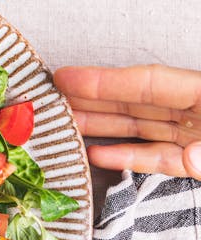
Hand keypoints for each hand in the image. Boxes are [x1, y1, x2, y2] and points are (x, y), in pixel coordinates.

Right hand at [53, 64, 200, 177]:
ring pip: (140, 127)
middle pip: (136, 101)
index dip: (105, 81)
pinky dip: (127, 156)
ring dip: (101, 126)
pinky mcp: (194, 160)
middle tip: (53, 96)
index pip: (149, 83)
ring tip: (66, 124)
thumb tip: (190, 156)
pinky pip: (157, 157)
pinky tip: (98, 154)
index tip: (66, 78)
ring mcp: (194, 136)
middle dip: (92, 98)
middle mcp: (197, 113)